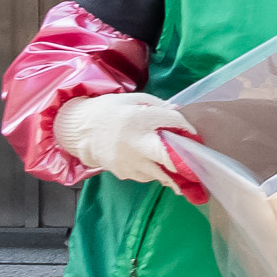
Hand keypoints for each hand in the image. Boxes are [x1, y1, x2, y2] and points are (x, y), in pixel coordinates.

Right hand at [55, 92, 206, 201]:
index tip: (192, 132)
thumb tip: (179, 111)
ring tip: (180, 168)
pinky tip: (156, 166)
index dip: (186, 127)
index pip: (173, 122)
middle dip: (184, 162)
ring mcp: (128, 161)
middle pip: (167, 157)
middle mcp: (134, 143)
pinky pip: (146, 176)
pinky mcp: (122, 172)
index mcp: (138, 120)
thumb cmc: (110, 111)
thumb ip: (159, 106)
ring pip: (159, 172)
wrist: (79, 130)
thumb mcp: (134, 100)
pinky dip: (155, 172)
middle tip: (196, 164)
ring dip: (171, 170)